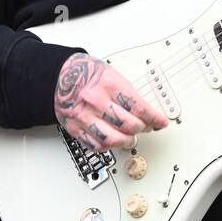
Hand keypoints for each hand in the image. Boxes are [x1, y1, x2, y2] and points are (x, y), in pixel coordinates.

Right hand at [54, 52, 168, 152]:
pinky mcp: (75, 128)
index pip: (138, 106)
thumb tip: (147, 112)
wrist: (60, 76)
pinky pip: (95, 145)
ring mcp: (84, 116)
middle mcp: (96, 100)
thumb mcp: (112, 74)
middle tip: (146, 128)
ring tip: (131, 138)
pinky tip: (114, 142)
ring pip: (112, 139)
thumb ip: (128, 93)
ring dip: (127, 142)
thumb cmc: (87, 73)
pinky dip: (108, 147)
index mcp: (108, 84)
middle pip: (128, 125)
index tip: (161, 122)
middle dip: (142, 129)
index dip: (154, 118)